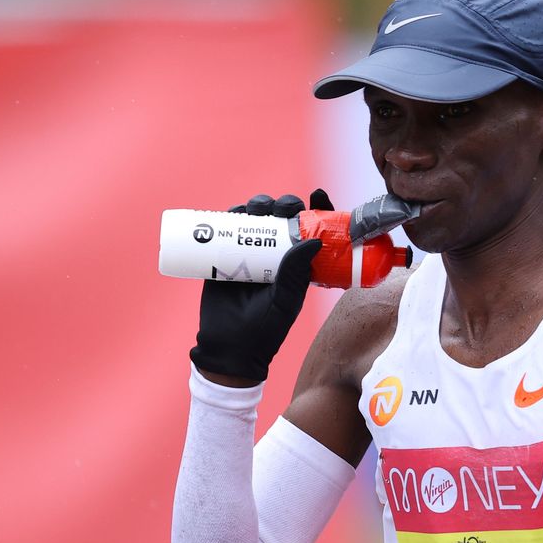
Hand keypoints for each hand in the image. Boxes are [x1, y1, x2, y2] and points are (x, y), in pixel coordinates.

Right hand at [189, 193, 322, 383]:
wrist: (229, 347)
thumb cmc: (265, 330)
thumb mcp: (286, 301)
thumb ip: (296, 273)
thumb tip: (314, 240)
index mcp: (298, 264)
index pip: (312, 230)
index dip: (318, 209)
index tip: (319, 195)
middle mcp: (276, 254)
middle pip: (283, 217)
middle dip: (285, 204)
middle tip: (281, 208)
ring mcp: (249, 253)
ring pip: (257, 218)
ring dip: (260, 204)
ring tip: (258, 209)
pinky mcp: (223, 255)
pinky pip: (227, 228)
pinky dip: (231, 214)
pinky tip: (236, 211)